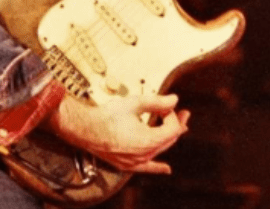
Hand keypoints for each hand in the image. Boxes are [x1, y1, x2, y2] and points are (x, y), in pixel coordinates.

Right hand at [45, 93, 189, 173]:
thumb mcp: (135, 103)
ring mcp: (135, 162)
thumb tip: (174, 100)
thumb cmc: (107, 116)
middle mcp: (144, 155)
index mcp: (148, 141)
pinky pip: (147, 168)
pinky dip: (158, 167)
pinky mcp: (127, 165)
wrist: (85, 129)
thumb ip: (157, 101)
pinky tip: (166, 169)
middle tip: (184, 114)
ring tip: (179, 128)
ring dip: (169, 138)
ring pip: (160, 151)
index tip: (165, 104)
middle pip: (168, 141)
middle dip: (176, 125)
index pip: (171, 129)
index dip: (172, 115)